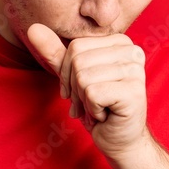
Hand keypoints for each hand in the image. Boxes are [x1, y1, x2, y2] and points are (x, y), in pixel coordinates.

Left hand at [27, 23, 152, 166]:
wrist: (119, 140)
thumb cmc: (99, 107)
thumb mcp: (73, 77)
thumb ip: (55, 53)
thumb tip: (33, 28)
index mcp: (121, 42)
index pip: (75, 46)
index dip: (68, 73)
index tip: (81, 91)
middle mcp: (133, 51)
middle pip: (78, 60)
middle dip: (75, 89)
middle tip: (90, 104)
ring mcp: (135, 71)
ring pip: (83, 77)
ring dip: (84, 102)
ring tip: (98, 110)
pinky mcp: (134, 91)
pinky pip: (92, 93)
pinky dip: (92, 110)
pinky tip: (106, 116)